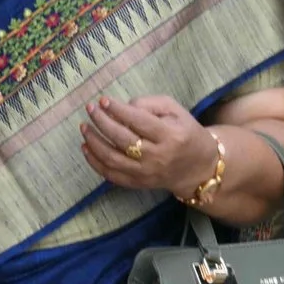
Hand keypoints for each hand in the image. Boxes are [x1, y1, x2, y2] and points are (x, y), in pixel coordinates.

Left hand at [80, 95, 217, 195]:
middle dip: (102, 122)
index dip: (118, 110)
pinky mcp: (138, 184)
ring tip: (84, 127)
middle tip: (90, 109)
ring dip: (94, 142)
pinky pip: (111, 175)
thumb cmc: (185, 133)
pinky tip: (86, 147)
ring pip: (112, 158)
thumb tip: (123, 107)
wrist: (198, 168)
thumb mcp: (176, 111)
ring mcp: (146, 173)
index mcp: (171, 136)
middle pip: (122, 139)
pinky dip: (95, 162)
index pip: (138, 121)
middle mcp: (158, 157)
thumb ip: (150, 104)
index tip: (103, 100)